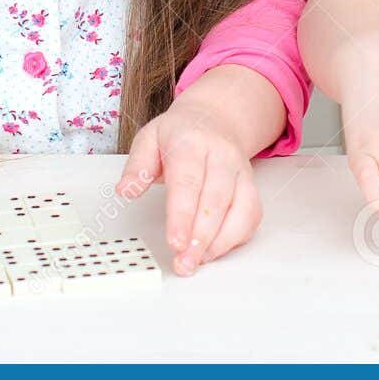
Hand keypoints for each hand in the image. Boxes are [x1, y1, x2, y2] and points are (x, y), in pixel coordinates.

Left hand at [115, 97, 261, 276]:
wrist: (214, 116)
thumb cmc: (180, 133)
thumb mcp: (149, 138)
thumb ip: (137, 166)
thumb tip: (126, 190)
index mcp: (191, 143)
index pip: (188, 182)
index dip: (182, 215)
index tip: (176, 242)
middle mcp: (221, 156)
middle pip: (216, 201)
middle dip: (200, 238)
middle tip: (184, 263)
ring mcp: (240, 171)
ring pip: (240, 210)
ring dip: (219, 243)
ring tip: (197, 261)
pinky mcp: (251, 185)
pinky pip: (251, 215)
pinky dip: (235, 238)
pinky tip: (214, 250)